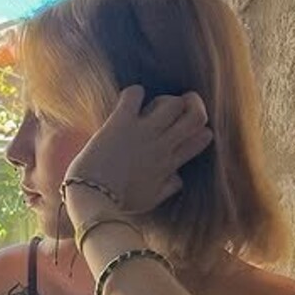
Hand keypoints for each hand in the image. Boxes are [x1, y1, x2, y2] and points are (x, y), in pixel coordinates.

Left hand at [63, 86, 212, 218]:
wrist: (93, 198)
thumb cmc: (119, 202)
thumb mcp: (151, 199)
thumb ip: (169, 187)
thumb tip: (179, 178)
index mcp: (170, 164)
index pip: (201, 139)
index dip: (201, 129)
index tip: (191, 129)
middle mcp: (162, 145)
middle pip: (195, 116)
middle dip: (192, 104)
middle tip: (180, 103)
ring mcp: (144, 131)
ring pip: (172, 102)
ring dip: (165, 99)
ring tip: (152, 105)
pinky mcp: (121, 121)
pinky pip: (135, 95)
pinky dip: (134, 92)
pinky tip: (129, 99)